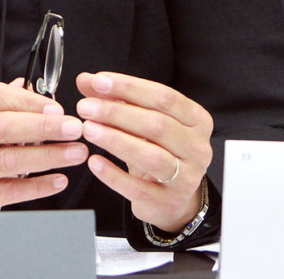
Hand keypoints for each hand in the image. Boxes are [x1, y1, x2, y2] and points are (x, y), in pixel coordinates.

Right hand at [0, 79, 86, 212]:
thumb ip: (13, 106)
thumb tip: (45, 96)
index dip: (29, 101)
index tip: (58, 109)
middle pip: (2, 126)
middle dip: (43, 126)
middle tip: (74, 129)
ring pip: (7, 159)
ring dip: (47, 156)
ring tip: (75, 153)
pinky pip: (9, 190)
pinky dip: (38, 186)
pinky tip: (59, 180)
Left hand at [75, 72, 212, 233]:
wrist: (173, 198)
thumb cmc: (158, 151)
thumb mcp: (142, 122)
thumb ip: (117, 98)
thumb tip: (86, 80)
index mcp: (196, 119)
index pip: (164, 96)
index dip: (129, 87)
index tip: (99, 82)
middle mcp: (197, 147)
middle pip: (157, 124)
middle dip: (117, 113)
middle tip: (86, 107)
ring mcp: (186, 177)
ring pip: (151, 155)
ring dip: (115, 140)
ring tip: (88, 129)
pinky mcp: (168, 202)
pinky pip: (138, 188)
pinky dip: (113, 175)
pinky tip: (94, 162)